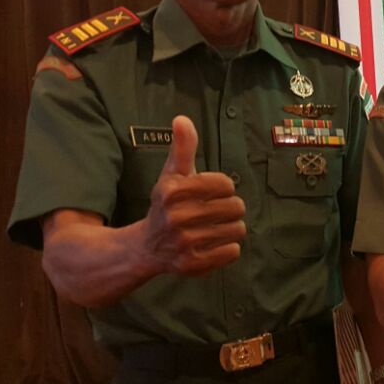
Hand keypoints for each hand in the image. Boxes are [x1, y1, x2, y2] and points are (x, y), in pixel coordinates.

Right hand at [141, 115, 245, 275]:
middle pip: (236, 207)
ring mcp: (184, 243)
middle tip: (215, 212)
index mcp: (172, 191)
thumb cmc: (166, 205)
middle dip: (230, 208)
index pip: (226, 184)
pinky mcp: (193, 264)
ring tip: (214, 227)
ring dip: (231, 228)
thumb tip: (182, 119)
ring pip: (238, 230)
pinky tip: (212, 243)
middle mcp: (176, 217)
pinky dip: (228, 247)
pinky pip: (233, 251)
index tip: (211, 192)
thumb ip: (182, 147)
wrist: (146, 247)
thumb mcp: (171, 175)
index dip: (224, 187)